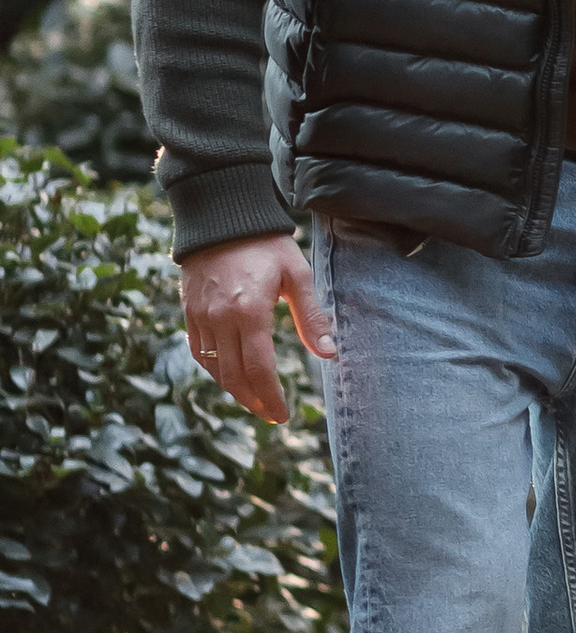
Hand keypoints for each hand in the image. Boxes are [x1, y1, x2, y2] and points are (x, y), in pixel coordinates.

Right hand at [179, 232, 333, 426]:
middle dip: (254, 402)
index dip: (270, 397)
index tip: (283, 415)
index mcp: (250, 311)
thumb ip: (312, 316)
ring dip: (234, 390)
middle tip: (272, 415)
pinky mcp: (189, 312)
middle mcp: (221, 319)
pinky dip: (214, 370)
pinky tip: (230, 376)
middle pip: (234, 377)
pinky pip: (199, 352)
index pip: (259, 370)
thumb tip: (329, 353)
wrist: (222, 217)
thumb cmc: (266, 244)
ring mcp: (201, 317)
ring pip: (214, 369)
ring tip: (255, 400)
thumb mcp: (297, 274)